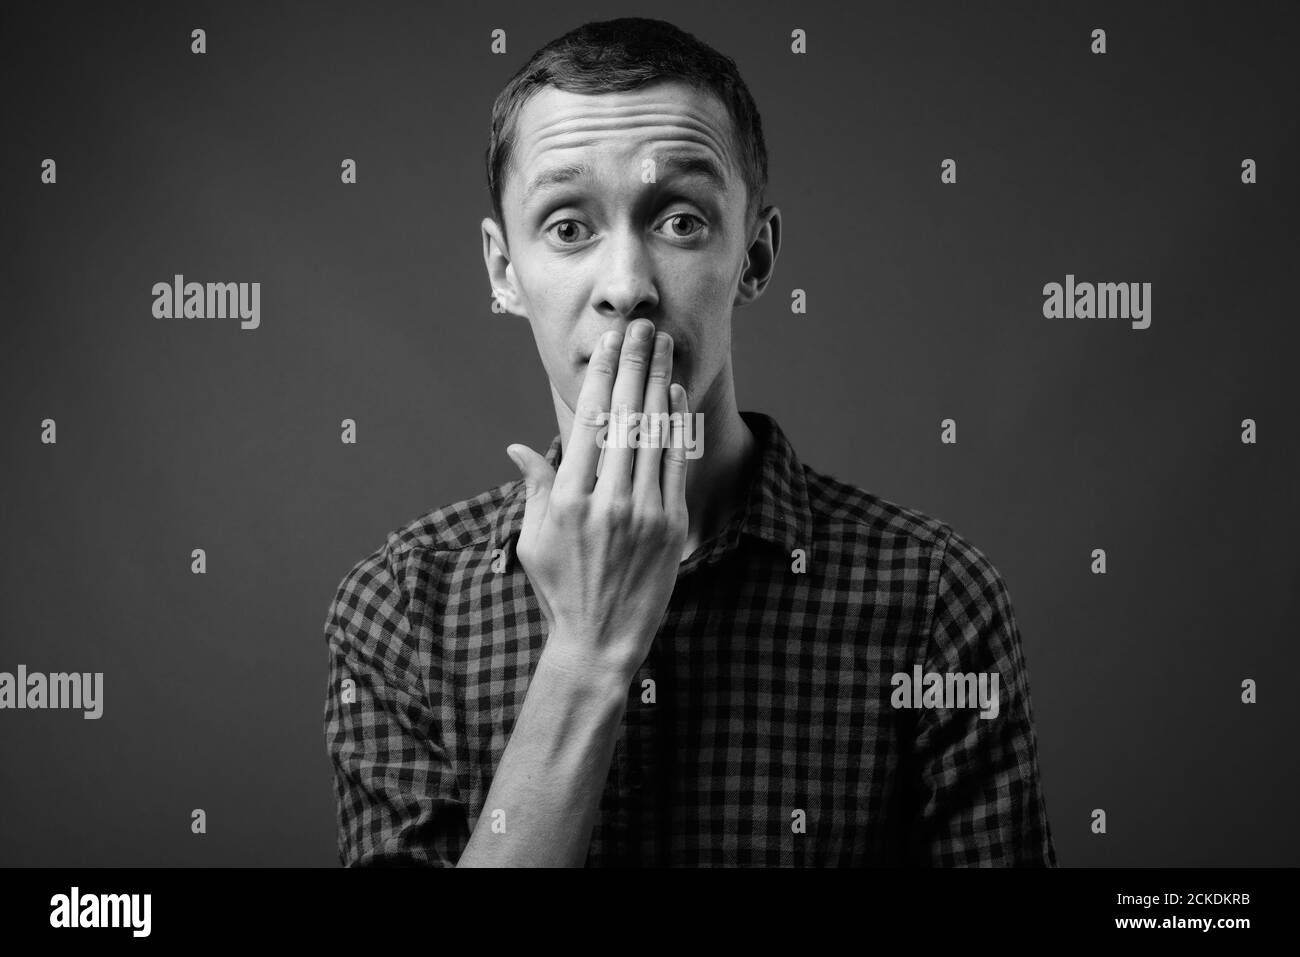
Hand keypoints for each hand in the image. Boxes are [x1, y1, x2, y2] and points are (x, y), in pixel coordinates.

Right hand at [507, 318, 689, 681]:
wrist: (598, 644)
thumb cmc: (560, 590)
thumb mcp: (532, 541)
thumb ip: (533, 488)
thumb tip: (518, 447)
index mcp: (565, 500)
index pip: (586, 422)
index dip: (599, 376)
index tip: (607, 343)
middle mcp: (604, 501)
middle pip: (623, 417)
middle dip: (633, 365)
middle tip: (642, 327)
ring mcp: (641, 514)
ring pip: (653, 434)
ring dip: (659, 383)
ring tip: (664, 346)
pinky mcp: (670, 528)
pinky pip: (675, 465)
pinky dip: (677, 427)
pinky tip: (676, 395)